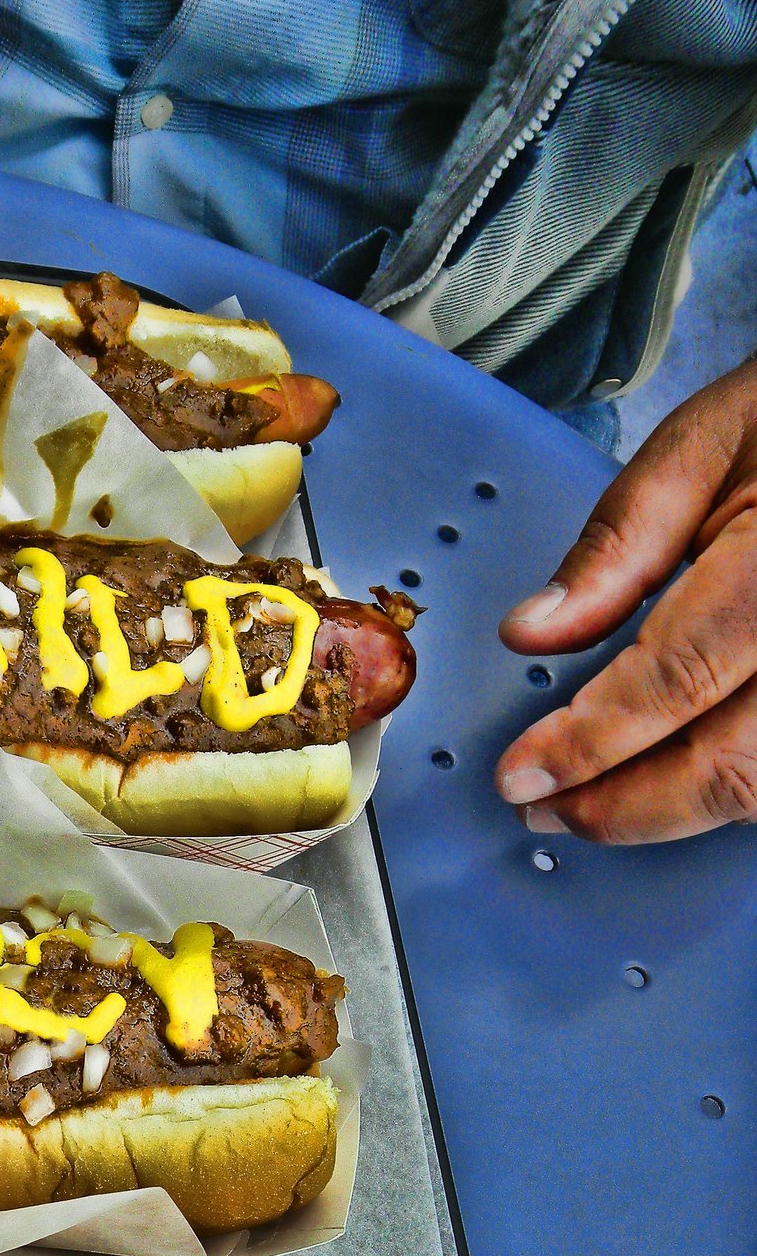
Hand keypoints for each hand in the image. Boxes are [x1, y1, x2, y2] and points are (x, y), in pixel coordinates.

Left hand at [495, 357, 756, 841]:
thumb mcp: (711, 442)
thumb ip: (621, 542)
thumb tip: (533, 633)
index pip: (678, 678)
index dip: (589, 743)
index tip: (521, 776)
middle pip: (734, 764)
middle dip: (625, 806)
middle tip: (546, 810)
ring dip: (679, 813)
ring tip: (602, 804)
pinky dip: (735, 789)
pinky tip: (680, 782)